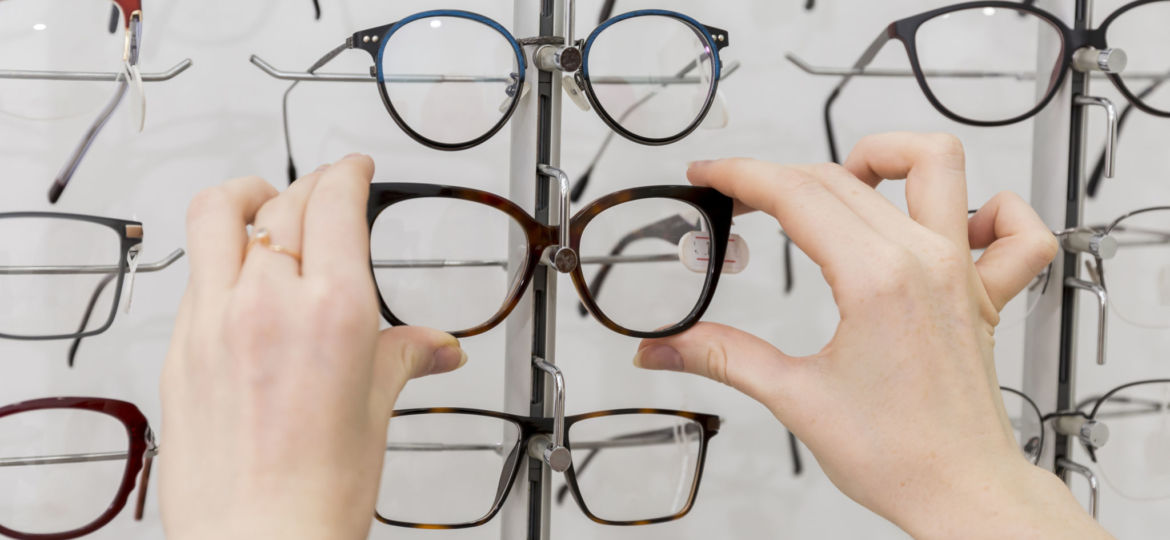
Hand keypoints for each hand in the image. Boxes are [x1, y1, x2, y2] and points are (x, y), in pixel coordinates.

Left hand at [159, 155, 465, 539]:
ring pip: (215, 216)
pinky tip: (238, 279)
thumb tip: (438, 348)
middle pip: (281, 201)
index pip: (333, 202)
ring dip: (245, 197)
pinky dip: (220, 258)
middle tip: (325, 190)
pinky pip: (195, 274)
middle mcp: (266, 301)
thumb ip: (405, 358)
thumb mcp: (377, 409)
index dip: (346, 171)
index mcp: (331, 309)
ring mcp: (213, 320)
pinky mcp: (180, 347)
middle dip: (309, 185)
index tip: (353, 167)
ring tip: (261, 203)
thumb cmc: (317, 492)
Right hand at [633, 133, 1110, 538]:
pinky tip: (953, 222)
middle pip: (841, 177)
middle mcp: (924, 261)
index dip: (741, 175)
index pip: (796, 194)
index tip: (710, 176)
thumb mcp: (794, 398)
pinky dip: (993, 212)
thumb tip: (664, 348)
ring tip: (848, 176)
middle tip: (741, 199)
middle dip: (780, 176)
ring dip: (887, 155)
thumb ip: (723, 358)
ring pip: (937, 166)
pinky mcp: (988, 293)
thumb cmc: (897, 456)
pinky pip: (1017, 230)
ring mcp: (963, 271)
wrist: (960, 492)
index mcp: (875, 280)